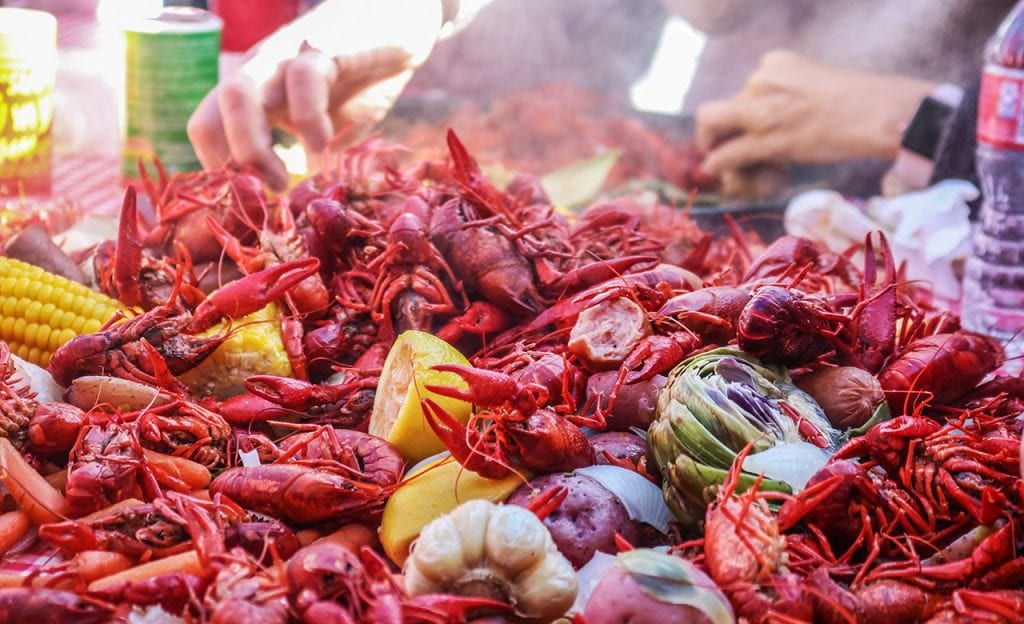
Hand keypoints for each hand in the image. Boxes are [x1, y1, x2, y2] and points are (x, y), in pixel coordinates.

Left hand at [187, 0, 445, 189]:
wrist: (398, 19)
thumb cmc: (360, 76)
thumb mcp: (328, 122)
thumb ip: (308, 153)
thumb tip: (302, 200)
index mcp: (255, 92)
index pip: (207, 128)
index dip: (220, 173)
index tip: (251, 203)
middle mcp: (260, 74)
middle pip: (210, 114)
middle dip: (230, 167)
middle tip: (266, 197)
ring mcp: (287, 58)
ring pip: (238, 95)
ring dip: (252, 148)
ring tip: (285, 182)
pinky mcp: (324, 48)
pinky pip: (303, 81)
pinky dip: (309, 121)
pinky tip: (324, 146)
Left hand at [696, 50, 934, 181]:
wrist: (885, 114)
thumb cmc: (863, 104)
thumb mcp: (817, 86)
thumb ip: (790, 99)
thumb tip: (777, 124)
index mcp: (775, 63)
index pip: (744, 90)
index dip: (744, 115)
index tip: (755, 131)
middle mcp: (761, 79)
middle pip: (722, 106)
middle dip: (716, 128)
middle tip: (720, 145)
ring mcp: (761, 108)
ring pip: (710, 124)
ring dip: (710, 145)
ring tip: (718, 161)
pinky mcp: (766, 138)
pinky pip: (726, 154)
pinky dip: (717, 165)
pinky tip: (719, 172)